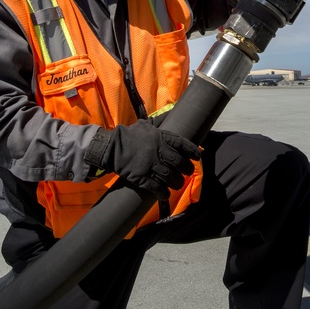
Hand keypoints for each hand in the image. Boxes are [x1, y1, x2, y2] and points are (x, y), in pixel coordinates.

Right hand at [85, 121, 199, 198]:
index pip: (182, 144)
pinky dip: (162, 193)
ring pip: (170, 177)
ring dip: (176, 183)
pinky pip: (156, 187)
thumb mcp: (145, 126)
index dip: (192, 151)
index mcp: (159, 137)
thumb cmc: (129, 135)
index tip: (198, 156)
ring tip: (178, 184)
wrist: (111, 147)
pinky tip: (165, 195)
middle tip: (188, 173)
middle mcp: (157, 151)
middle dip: (186, 169)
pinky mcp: (141, 176)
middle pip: (179, 162)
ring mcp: (149, 164)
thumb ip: (158, 122)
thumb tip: (170, 113)